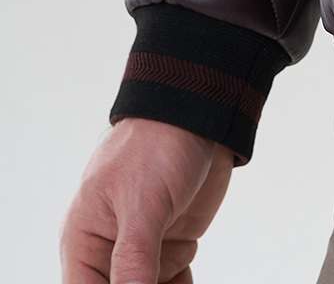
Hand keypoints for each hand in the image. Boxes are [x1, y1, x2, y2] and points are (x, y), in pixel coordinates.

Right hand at [60, 117, 234, 283]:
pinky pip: (171, 283)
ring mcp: (141, 251)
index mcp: (84, 239)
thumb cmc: (156, 142)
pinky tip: (187, 283)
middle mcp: (108, 250)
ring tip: (179, 281)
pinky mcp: (169, 247)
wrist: (199, 116)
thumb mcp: (142, 203)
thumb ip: (133, 258)